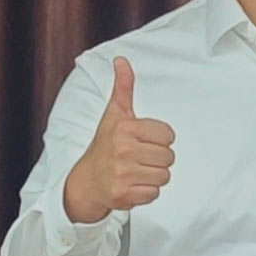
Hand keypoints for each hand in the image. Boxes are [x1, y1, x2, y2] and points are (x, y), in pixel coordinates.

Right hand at [59, 58, 174, 225]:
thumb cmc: (105, 146)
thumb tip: (121, 61)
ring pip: (164, 176)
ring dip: (154, 176)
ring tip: (137, 171)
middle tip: (140, 158)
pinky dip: (147, 192)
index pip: (168, 135)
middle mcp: (123, 150)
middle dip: (157, 159)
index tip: (143, 141)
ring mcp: (122, 173)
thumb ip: (123, 87)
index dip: (159, 139)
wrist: (87, 180)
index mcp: (125, 128)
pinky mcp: (123, 194)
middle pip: (168, 157)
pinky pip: (154, 194)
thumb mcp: (114, 114)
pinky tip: (134, 184)